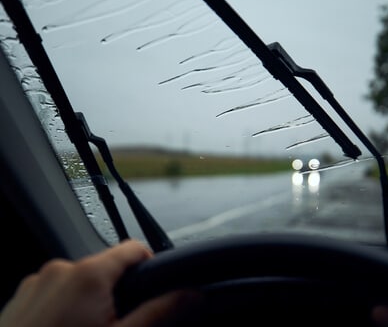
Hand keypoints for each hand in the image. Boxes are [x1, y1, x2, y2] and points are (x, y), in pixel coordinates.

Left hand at [0, 240, 199, 326]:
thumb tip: (192, 295)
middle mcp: (58, 271)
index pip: (134, 250)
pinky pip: (56, 294)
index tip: (155, 291)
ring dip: (91, 304)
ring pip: (80, 284)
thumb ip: (161, 313)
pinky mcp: (19, 302)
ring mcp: (34, 286)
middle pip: (107, 270)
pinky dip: (66, 310)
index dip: (152, 268)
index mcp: (87, 275)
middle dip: (118, 295)